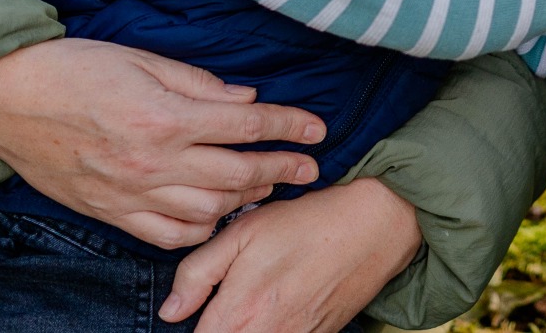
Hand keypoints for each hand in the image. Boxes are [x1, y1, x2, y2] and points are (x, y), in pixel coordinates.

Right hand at [0, 38, 326, 247]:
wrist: (2, 98)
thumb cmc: (71, 67)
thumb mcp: (141, 59)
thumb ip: (199, 84)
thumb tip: (246, 101)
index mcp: (163, 117)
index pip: (246, 127)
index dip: (288, 128)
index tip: (318, 130)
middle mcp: (151, 162)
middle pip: (237, 173)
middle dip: (282, 169)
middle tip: (310, 167)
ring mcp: (129, 193)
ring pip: (208, 210)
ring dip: (245, 199)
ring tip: (267, 186)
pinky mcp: (108, 212)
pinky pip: (166, 235)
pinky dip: (199, 228)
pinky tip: (215, 213)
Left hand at [159, 177, 420, 330]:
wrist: (375, 224)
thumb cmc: (308, 222)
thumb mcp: (244, 231)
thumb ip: (198, 272)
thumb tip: (170, 311)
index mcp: (240, 309)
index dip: (189, 328)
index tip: (192, 314)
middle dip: (216, 330)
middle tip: (222, 308)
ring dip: (244, 329)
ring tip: (249, 307)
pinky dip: (273, 330)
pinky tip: (272, 312)